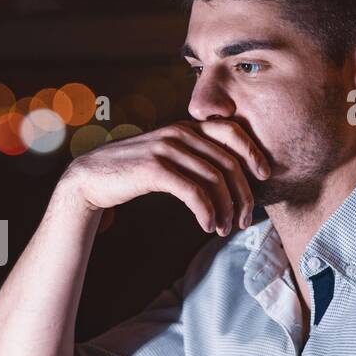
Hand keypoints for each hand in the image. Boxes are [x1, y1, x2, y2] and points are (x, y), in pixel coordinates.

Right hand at [58, 119, 269, 235]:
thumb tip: (226, 176)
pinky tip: (207, 226)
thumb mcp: (165, 156)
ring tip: (224, 229)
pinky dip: (206, 212)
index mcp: (185, 127)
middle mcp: (179, 133)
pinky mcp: (155, 170)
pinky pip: (194, 192)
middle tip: (245, 219)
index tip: (264, 177)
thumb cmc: (130, 173)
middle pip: (229, 162)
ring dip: (225, 210)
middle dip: (242, 194)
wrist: (90, 178)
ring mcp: (167, 149)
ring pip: (215, 180)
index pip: (232, 132)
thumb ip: (192, 157)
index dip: (253, 153)